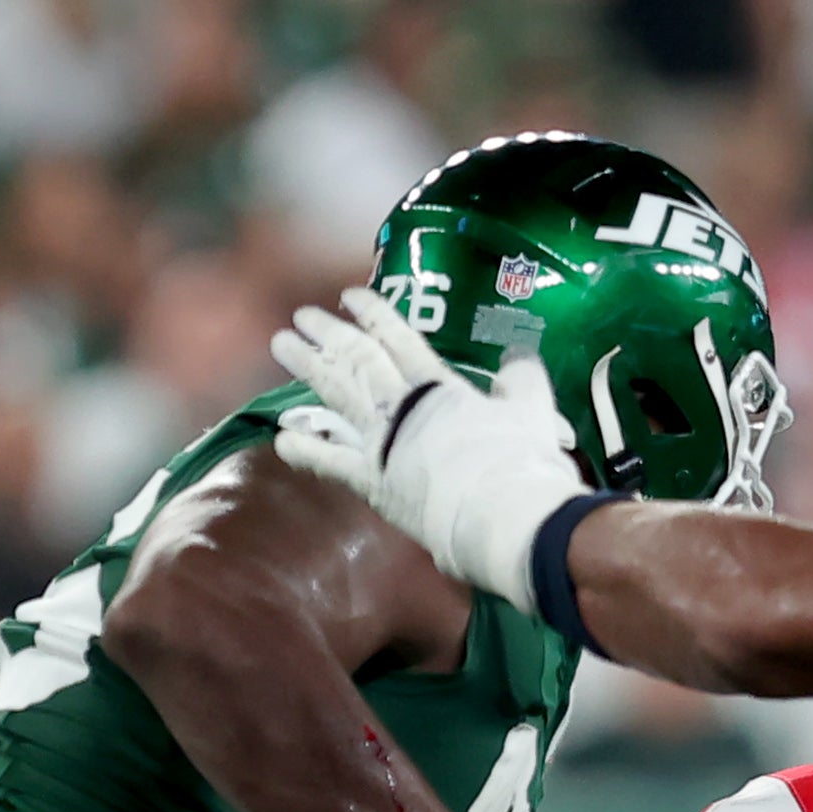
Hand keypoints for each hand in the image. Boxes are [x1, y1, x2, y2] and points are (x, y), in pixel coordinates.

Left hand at [269, 286, 592, 603]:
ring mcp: (382, 443)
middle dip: (329, 334)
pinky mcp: (373, 482)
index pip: (400, 339)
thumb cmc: (522, 462)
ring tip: (281, 344)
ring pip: (337, 395)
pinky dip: (306, 450)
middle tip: (302, 316)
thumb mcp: (533, 410)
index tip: (351, 295)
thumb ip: (522, 380)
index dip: (374, 314)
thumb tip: (519, 355)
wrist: (501, 516)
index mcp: (440, 386)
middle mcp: (403, 407)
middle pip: (359, 360)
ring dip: (308, 367)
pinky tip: (279, 437)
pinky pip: (331, 463)